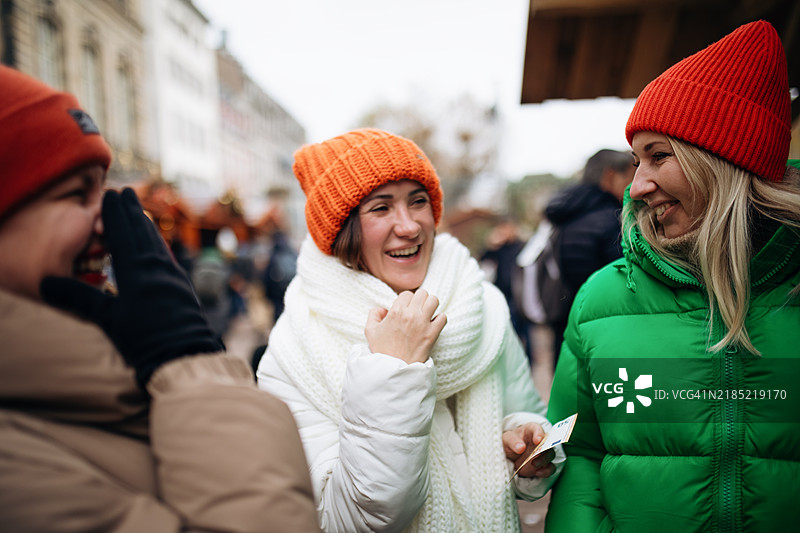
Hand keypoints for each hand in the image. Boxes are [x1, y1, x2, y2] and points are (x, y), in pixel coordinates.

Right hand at [41, 188, 222, 387]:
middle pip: (143, 233)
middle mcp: (158, 267)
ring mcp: (173, 277)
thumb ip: (78, 298)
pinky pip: (168, 258)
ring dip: (148, 226)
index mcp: (137, 270)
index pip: (123, 234)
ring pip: (158, 243)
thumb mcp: (107, 319)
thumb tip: (45, 282)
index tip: (112, 194)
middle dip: (133, 212)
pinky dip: (160, 245)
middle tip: (128, 192)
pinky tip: (160, 248)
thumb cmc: (144, 339)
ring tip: (141, 213)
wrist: (184, 356)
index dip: (116, 213)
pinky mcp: (183, 289)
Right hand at [364, 289, 446, 363]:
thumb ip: (374, 314)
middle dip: (419, 299)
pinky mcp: (433, 334)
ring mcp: (423, 324)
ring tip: (426, 313)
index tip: (405, 308)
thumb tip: (383, 309)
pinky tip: (433, 324)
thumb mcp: (370, 331)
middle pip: (422, 293)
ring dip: (431, 305)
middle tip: (416, 309)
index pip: (407, 294)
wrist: (394, 369)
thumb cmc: (382, 350)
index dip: (405, 300)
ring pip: (434, 300)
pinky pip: (443, 317)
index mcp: (396, 311)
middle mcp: (411, 315)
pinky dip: (439, 319)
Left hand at [503, 422, 556, 477]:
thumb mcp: (506, 440)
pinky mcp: (543, 465)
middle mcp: (540, 441)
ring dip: (544, 460)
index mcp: (530, 431)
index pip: (537, 429)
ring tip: (534, 464)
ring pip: (550, 455)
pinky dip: (546, 471)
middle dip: (543, 449)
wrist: (509, 457)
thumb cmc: (509, 443)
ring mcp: (543, 453)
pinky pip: (550, 468)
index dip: (539, 434)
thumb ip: (513, 442)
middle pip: (547, 443)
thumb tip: (521, 447)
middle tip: (536, 455)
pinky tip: (537, 473)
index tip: (537, 440)